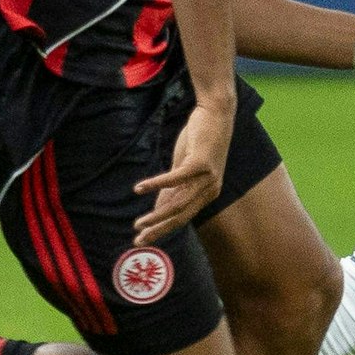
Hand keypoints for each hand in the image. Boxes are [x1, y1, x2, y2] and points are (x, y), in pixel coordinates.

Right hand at [132, 98, 234, 245]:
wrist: (216, 113)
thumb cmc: (200, 139)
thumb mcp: (184, 166)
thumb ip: (173, 188)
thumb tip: (158, 208)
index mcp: (208, 193)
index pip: (183, 217)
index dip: (163, 229)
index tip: (145, 238)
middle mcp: (210, 189)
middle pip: (180, 215)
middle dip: (159, 230)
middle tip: (139, 240)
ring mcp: (207, 177)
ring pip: (178, 203)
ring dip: (156, 215)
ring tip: (138, 224)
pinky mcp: (200, 163)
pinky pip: (174, 178)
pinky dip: (155, 184)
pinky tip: (139, 189)